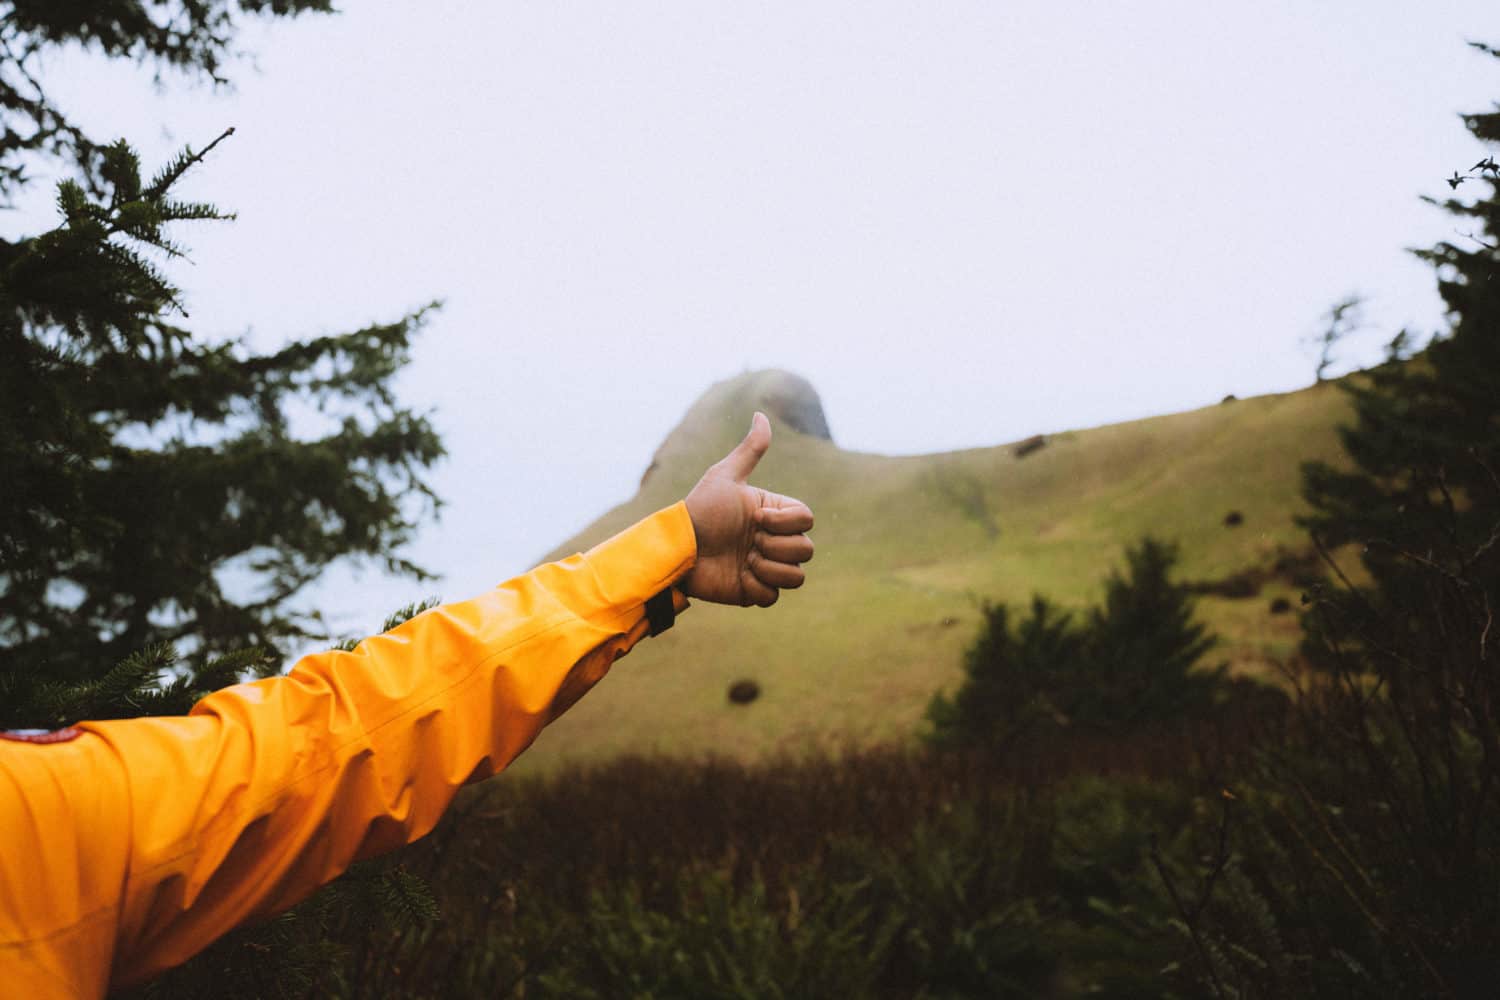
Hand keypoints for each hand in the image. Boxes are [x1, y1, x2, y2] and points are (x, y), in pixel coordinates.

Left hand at [680, 412, 814, 606]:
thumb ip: (749, 450)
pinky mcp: (754, 591)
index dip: (786, 521)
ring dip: (770, 568)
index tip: (756, 517)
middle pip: (806, 549)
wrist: (678, 548)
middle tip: (749, 542)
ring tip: (744, 561)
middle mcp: (773, 540)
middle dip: (777, 546)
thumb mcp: (725, 476)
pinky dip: (758, 588)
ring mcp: (765, 567)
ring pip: (797, 576)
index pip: (806, 519)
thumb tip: (761, 414)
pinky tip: (738, 577)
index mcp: (773, 514)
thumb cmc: (701, 509)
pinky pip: (774, 596)